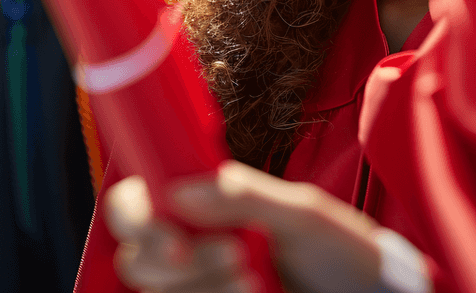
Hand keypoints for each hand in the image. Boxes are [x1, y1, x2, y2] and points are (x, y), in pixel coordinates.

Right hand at [106, 160, 429, 292]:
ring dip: (206, 291)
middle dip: (184, 266)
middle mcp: (191, 247)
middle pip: (137, 260)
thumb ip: (244, 196)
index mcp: (203, 206)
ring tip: (257, 283)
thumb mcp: (302, 214)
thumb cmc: (341, 252)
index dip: (136, 221)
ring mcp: (200, 286)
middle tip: (239, 259)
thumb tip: (180, 192)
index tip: (176, 243)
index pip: (134, 204)